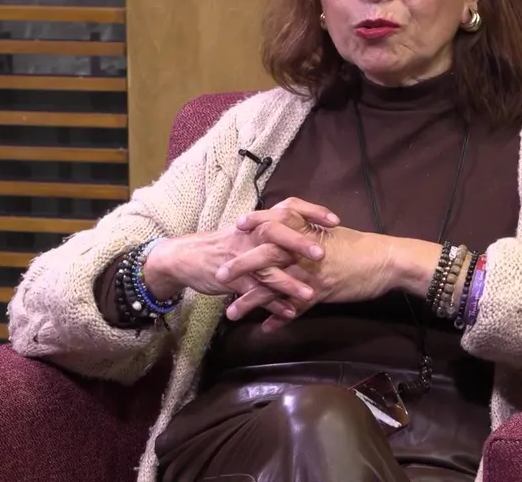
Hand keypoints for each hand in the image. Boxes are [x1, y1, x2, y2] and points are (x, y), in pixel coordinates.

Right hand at [142, 198, 339, 318]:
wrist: (187, 257)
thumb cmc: (225, 244)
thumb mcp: (249, 231)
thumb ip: (276, 229)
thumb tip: (307, 227)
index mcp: (259, 223)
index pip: (287, 208)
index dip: (311, 212)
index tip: (335, 220)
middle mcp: (251, 237)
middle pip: (277, 235)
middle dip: (300, 244)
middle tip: (322, 254)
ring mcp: (241, 259)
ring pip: (267, 270)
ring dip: (289, 284)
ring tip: (310, 295)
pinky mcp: (231, 280)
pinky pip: (254, 293)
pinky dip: (271, 305)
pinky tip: (288, 314)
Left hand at [219, 221, 432, 330]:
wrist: (387, 261)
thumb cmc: (362, 246)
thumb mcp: (334, 233)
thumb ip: (311, 233)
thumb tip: (293, 231)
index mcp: (308, 232)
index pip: (276, 224)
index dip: (255, 225)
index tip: (235, 227)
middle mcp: (305, 251)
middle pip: (266, 256)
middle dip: (241, 266)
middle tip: (219, 275)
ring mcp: (311, 273)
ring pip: (274, 287)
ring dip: (252, 301)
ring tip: (231, 313)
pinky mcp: (321, 292)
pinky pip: (295, 308)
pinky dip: (280, 320)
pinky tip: (266, 329)